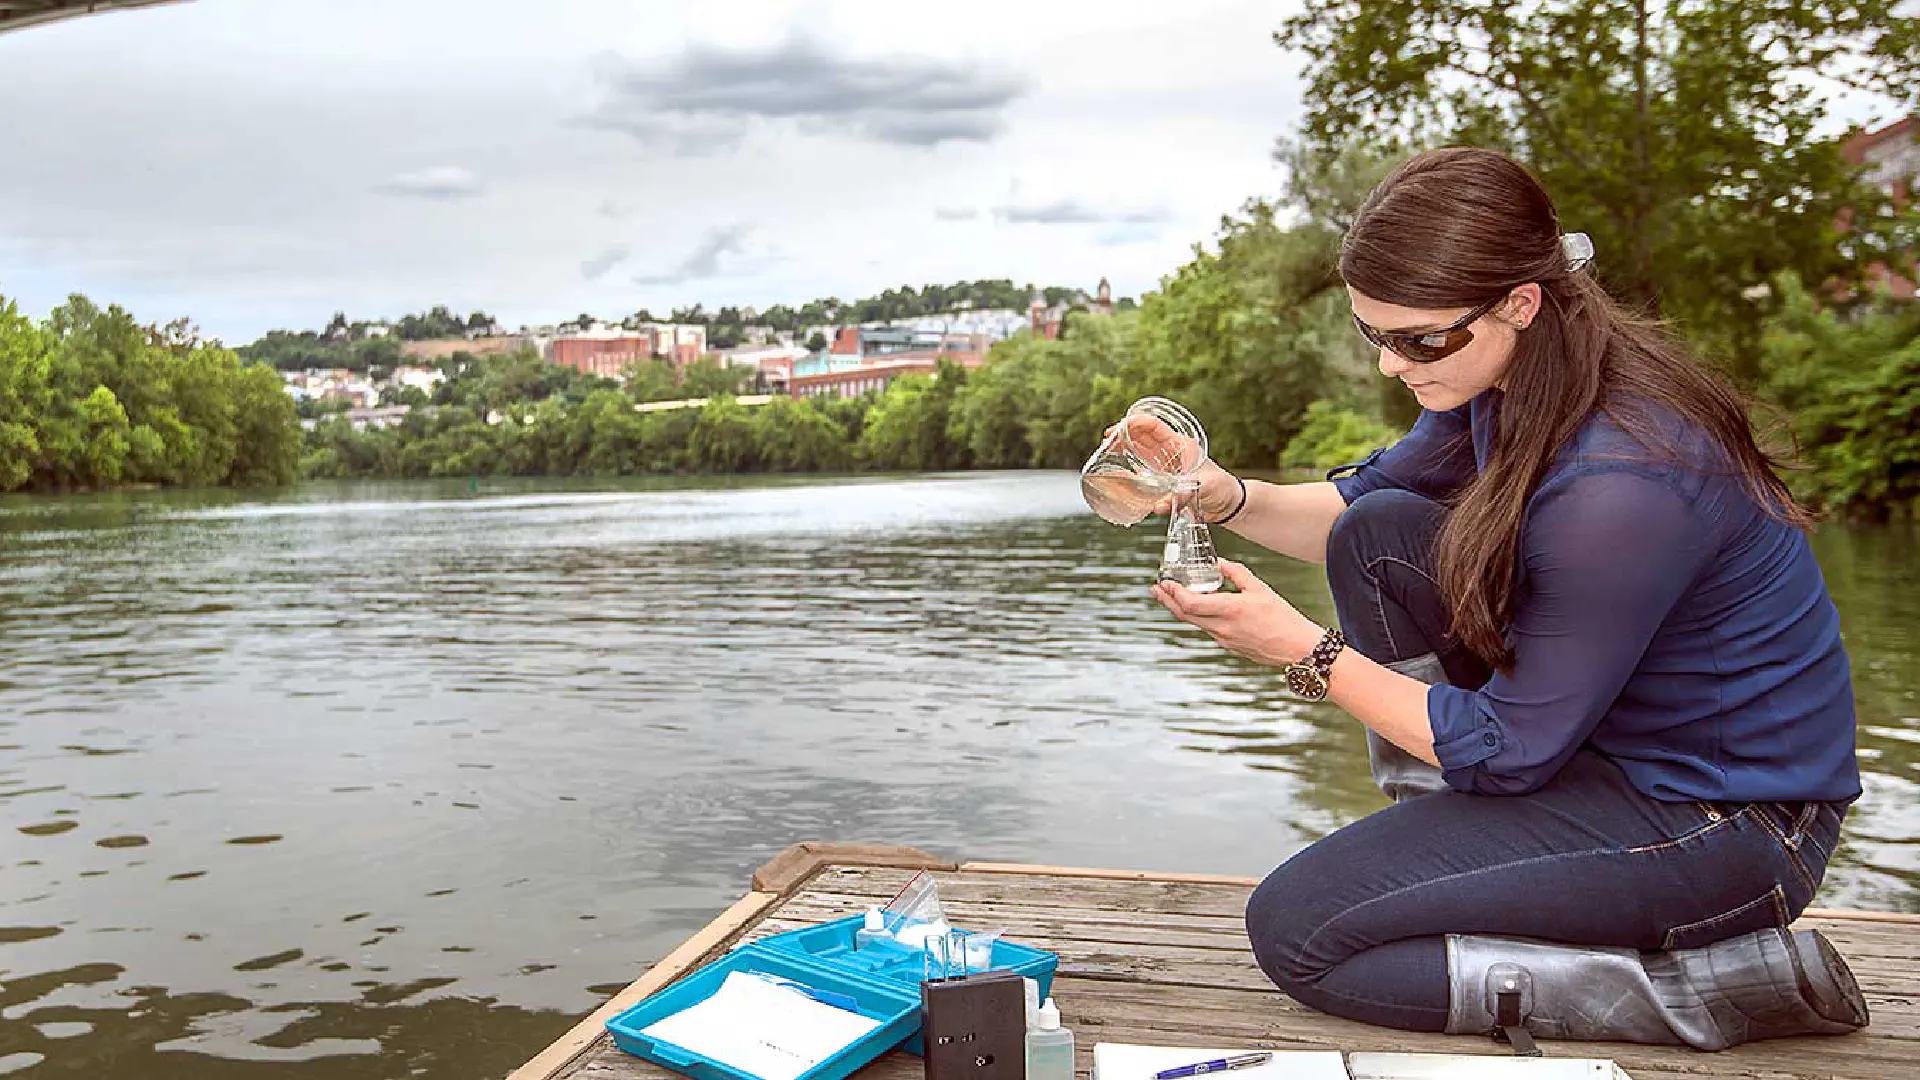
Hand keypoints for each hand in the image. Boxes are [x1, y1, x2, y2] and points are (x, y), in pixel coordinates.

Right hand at [1101, 416, 1242, 521]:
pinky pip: (1143, 472)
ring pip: (1139, 451)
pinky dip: (1130, 471)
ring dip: (1124, 449)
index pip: (1152, 426)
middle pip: (1141, 436)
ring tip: (1106, 453)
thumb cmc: (1222, 489)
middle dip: (1123, 435)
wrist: (1229, 504)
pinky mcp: (1164, 480)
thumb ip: (1182, 494)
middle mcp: (1170, 452)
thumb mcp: (1204, 487)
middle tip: (1105, 442)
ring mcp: (1166, 466)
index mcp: (1180, 445)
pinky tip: (1119, 475)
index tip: (1116, 431)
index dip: (1133, 424)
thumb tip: (1159, 505)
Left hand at [1150, 560, 1323, 667]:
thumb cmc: (1283, 618)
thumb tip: (1218, 562)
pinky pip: (1208, 629)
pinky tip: (1198, 608)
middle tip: (1156, 588)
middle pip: (1185, 615)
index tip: (1165, 582)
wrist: (1297, 648)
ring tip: (1170, 596)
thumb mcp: (1260, 588)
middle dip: (1167, 600)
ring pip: (1194, 623)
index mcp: (1231, 610)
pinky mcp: (1228, 646)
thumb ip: (1236, 573)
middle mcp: (1223, 627)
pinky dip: (1198, 617)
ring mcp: (1224, 639)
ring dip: (1180, 609)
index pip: (1190, 603)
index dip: (1173, 593)